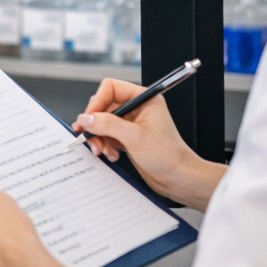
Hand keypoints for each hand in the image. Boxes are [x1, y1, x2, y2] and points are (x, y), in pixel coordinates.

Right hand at [73, 77, 225, 209]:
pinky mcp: (128, 138)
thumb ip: (108, 124)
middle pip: (104, 106)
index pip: (111, 88)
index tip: (89, 119)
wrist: (179, 178)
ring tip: (102, 150)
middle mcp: (137, 108)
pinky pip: (108, 135)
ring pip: (103, 122)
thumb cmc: (168, 156)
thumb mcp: (135, 137)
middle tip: (91, 137)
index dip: (97, 102)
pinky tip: (111, 155)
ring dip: (99, 137)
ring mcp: (132, 123)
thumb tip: (86, 118)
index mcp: (143, 99)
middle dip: (96, 123)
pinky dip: (105, 145)